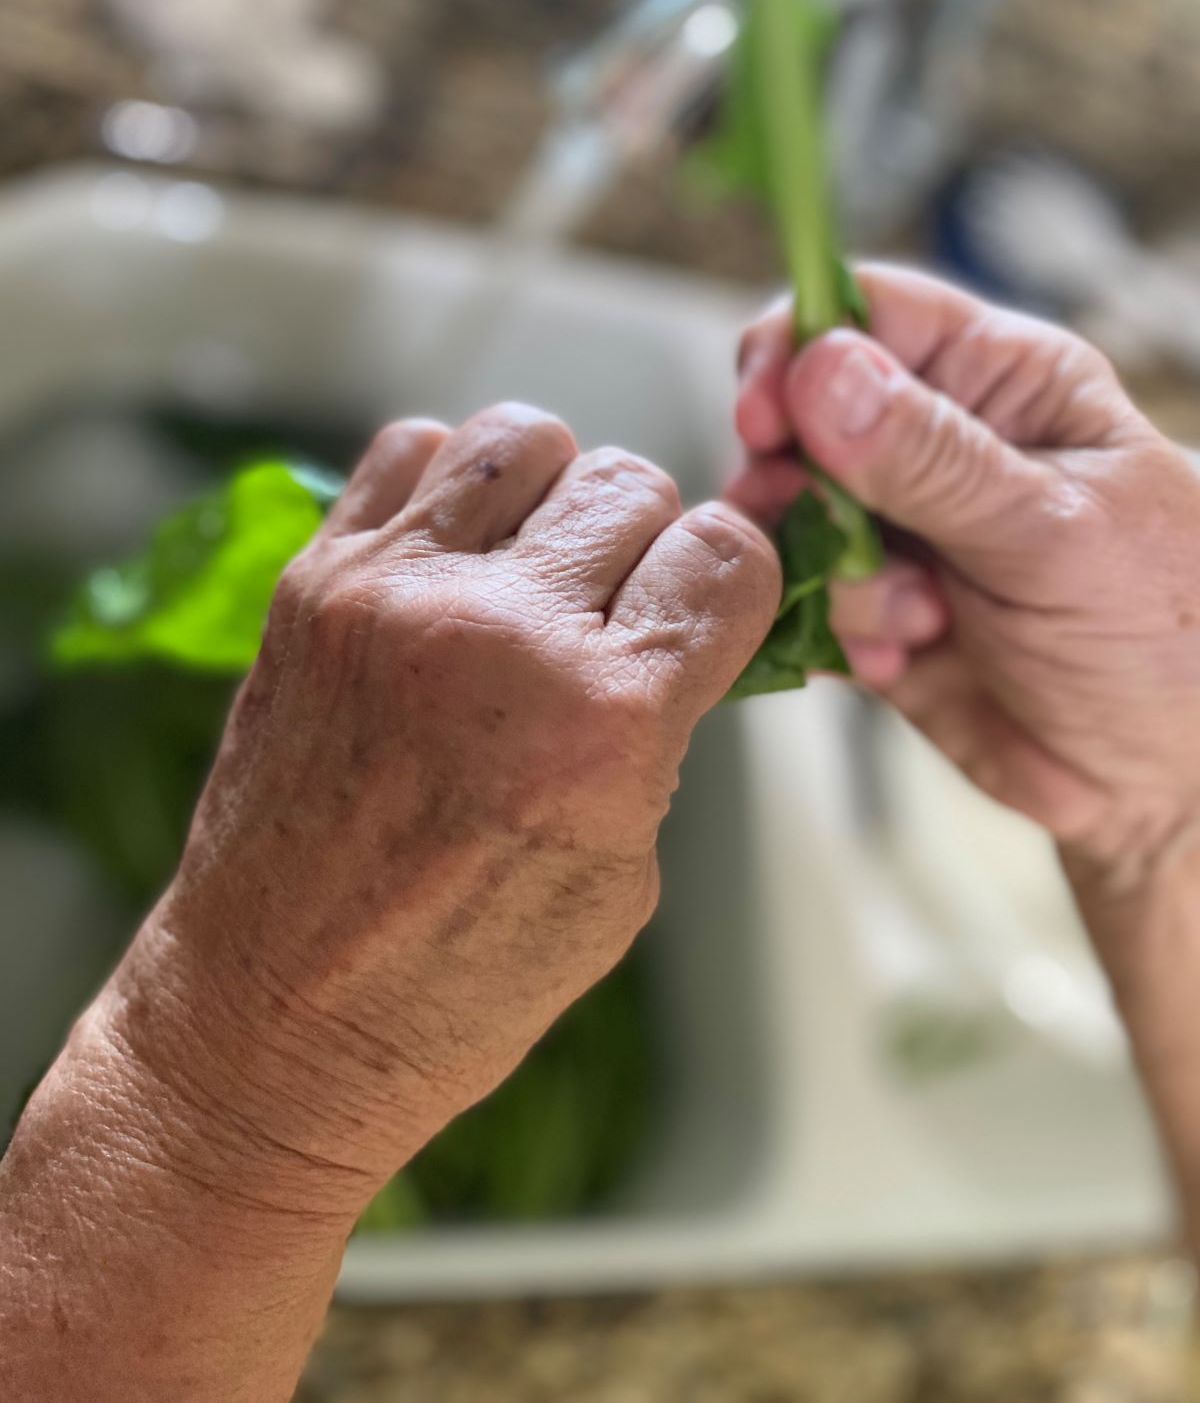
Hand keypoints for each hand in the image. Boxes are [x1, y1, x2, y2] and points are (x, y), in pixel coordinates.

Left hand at [101, 403, 778, 1207]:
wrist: (273, 1019)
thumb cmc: (464, 981)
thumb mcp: (622, 873)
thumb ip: (660, 723)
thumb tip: (681, 620)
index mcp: (602, 723)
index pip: (726, 556)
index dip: (732, 584)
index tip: (708, 614)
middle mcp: (496, 635)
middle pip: (633, 482)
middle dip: (644, 546)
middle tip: (610, 615)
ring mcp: (391, 595)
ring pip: (524, 436)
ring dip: (551, 496)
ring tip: (533, 569)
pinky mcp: (311, 584)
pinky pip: (411, 449)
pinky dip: (450, 487)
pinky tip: (453, 559)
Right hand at [731, 263, 1199, 888]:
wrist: (1160, 778)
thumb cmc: (1165, 633)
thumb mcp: (1056, 532)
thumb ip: (934, 458)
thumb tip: (821, 372)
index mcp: (1000, 382)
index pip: (870, 314)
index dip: (801, 348)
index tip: (765, 417)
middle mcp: (939, 443)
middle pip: (803, 415)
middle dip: (800, 482)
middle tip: (832, 537)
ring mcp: (900, 529)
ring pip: (790, 514)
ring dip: (829, 573)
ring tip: (912, 620)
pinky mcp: (871, 608)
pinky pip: (796, 598)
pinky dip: (828, 633)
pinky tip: (899, 662)